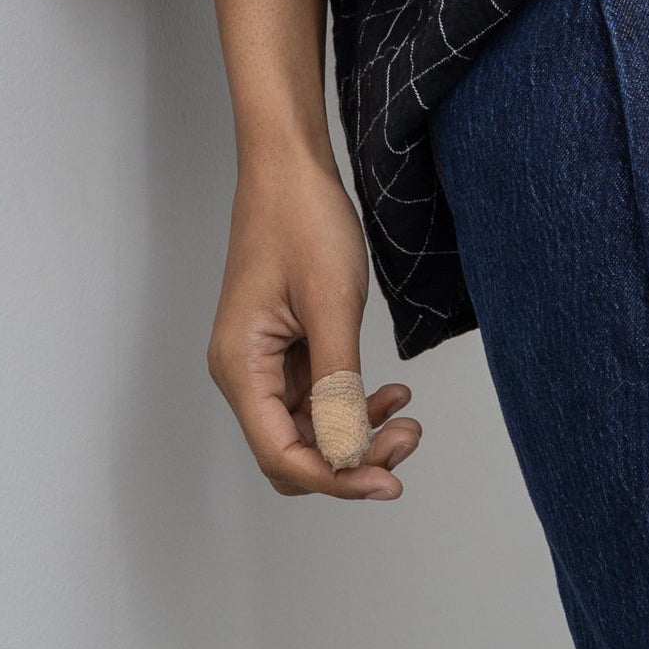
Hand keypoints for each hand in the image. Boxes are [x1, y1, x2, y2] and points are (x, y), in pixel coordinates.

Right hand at [208, 136, 422, 501]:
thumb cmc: (302, 220)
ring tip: (408, 416)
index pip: (282, 456)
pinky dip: (357, 403)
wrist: (291, 167)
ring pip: (312, 431)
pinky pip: (321, 399)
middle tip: (408, 437)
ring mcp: (267, 364)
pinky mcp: (289, 350)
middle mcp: (246, 373)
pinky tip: (394, 392)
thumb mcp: (331, 306)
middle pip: (295, 453)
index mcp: (240, 366)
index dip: (336, 479)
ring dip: (360, 433)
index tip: (389, 481)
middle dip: (352, 459)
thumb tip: (348, 454)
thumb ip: (339, 386)